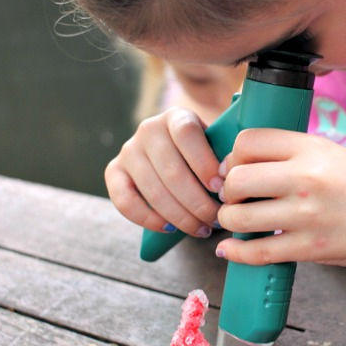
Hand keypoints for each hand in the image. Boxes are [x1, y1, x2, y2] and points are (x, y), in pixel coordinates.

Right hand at [104, 108, 223, 236]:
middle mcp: (148, 129)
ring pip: (153, 190)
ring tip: (201, 229)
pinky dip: (148, 220)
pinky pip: (125, 201)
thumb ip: (224, 156)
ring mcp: (128, 150)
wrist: (176, 154)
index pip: (187, 134)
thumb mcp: (216, 145)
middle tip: (216, 219)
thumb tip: (232, 182)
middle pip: (171, 170)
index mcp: (177, 116)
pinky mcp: (113, 171)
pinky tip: (170, 229)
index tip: (222, 189)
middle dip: (198, 202)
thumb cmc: (205, 154)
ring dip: (180, 217)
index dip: (204, 162)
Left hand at [215, 129, 345, 267]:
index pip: (249, 141)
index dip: (234, 155)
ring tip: (237, 220)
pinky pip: (256, 252)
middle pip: (236, 179)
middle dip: (227, 190)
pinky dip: (235, 252)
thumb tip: (247, 163)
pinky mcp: (309, 248)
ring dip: (229, 220)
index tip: (236, 166)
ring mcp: (305, 215)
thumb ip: (293, 154)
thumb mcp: (333, 153)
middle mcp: (305, 178)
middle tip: (234, 196)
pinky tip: (230, 249)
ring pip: (238, 217)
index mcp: (311, 148)